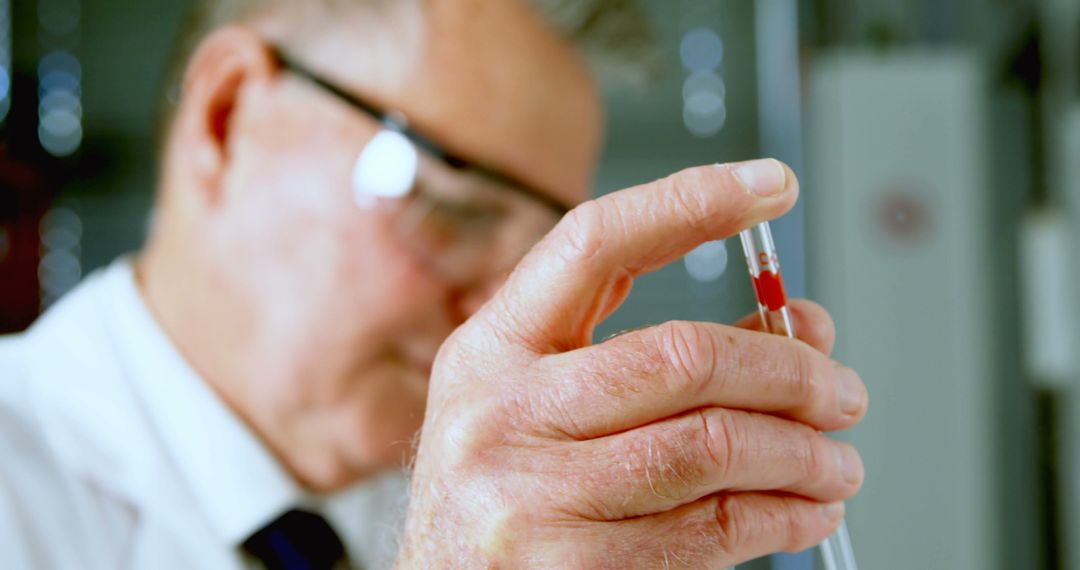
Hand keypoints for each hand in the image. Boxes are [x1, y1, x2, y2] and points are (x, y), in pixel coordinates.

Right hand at [397, 160, 867, 568]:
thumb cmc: (500, 490)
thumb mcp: (545, 401)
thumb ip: (657, 354)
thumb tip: (798, 327)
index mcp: (490, 348)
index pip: (595, 244)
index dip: (691, 202)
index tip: (772, 183)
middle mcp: (502, 412)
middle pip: (680, 355)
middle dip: (789, 370)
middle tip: (841, 390)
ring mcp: (530, 495)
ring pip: (710, 447)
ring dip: (802, 452)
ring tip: (838, 459)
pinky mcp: (571, 568)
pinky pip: (709, 531)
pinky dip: (781, 517)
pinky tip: (806, 511)